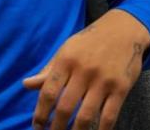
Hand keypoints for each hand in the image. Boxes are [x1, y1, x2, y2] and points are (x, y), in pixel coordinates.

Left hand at [23, 9, 149, 129]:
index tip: (37, 126)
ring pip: (86, 116)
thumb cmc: (89, 42)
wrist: (123, 30)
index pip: (48, 92)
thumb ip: (48, 70)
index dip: (40, 113)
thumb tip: (26, 85)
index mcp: (66, 60)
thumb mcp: (66, 50)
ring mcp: (103, 81)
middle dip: (56, 127)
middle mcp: (83, 71)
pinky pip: (109, 116)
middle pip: (65, 107)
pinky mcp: (121, 88)